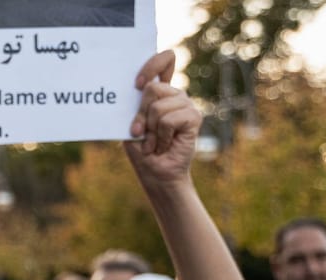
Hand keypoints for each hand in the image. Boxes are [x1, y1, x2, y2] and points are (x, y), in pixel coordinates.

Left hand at [124, 50, 198, 189]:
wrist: (156, 173)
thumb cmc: (142, 149)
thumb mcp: (132, 125)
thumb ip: (135, 106)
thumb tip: (137, 88)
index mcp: (160, 92)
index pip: (165, 60)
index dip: (151, 65)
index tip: (136, 84)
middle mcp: (174, 95)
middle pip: (152, 88)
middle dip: (140, 114)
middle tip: (139, 133)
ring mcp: (185, 105)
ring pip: (158, 107)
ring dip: (150, 131)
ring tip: (154, 143)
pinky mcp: (194, 117)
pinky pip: (168, 120)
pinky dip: (161, 137)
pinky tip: (165, 145)